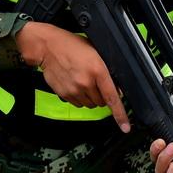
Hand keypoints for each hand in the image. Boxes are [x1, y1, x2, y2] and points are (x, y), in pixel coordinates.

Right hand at [15, 21, 129, 131]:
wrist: (47, 47)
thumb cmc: (71, 45)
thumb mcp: (95, 51)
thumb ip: (106, 69)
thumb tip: (116, 86)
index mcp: (97, 70)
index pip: (112, 97)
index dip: (120, 114)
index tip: (125, 127)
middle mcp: (86, 82)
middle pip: (101, 102)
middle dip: (101, 95)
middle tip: (94, 82)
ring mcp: (74, 89)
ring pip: (89, 104)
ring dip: (90, 97)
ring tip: (82, 81)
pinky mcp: (64, 94)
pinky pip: (77, 104)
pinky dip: (79, 97)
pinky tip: (74, 84)